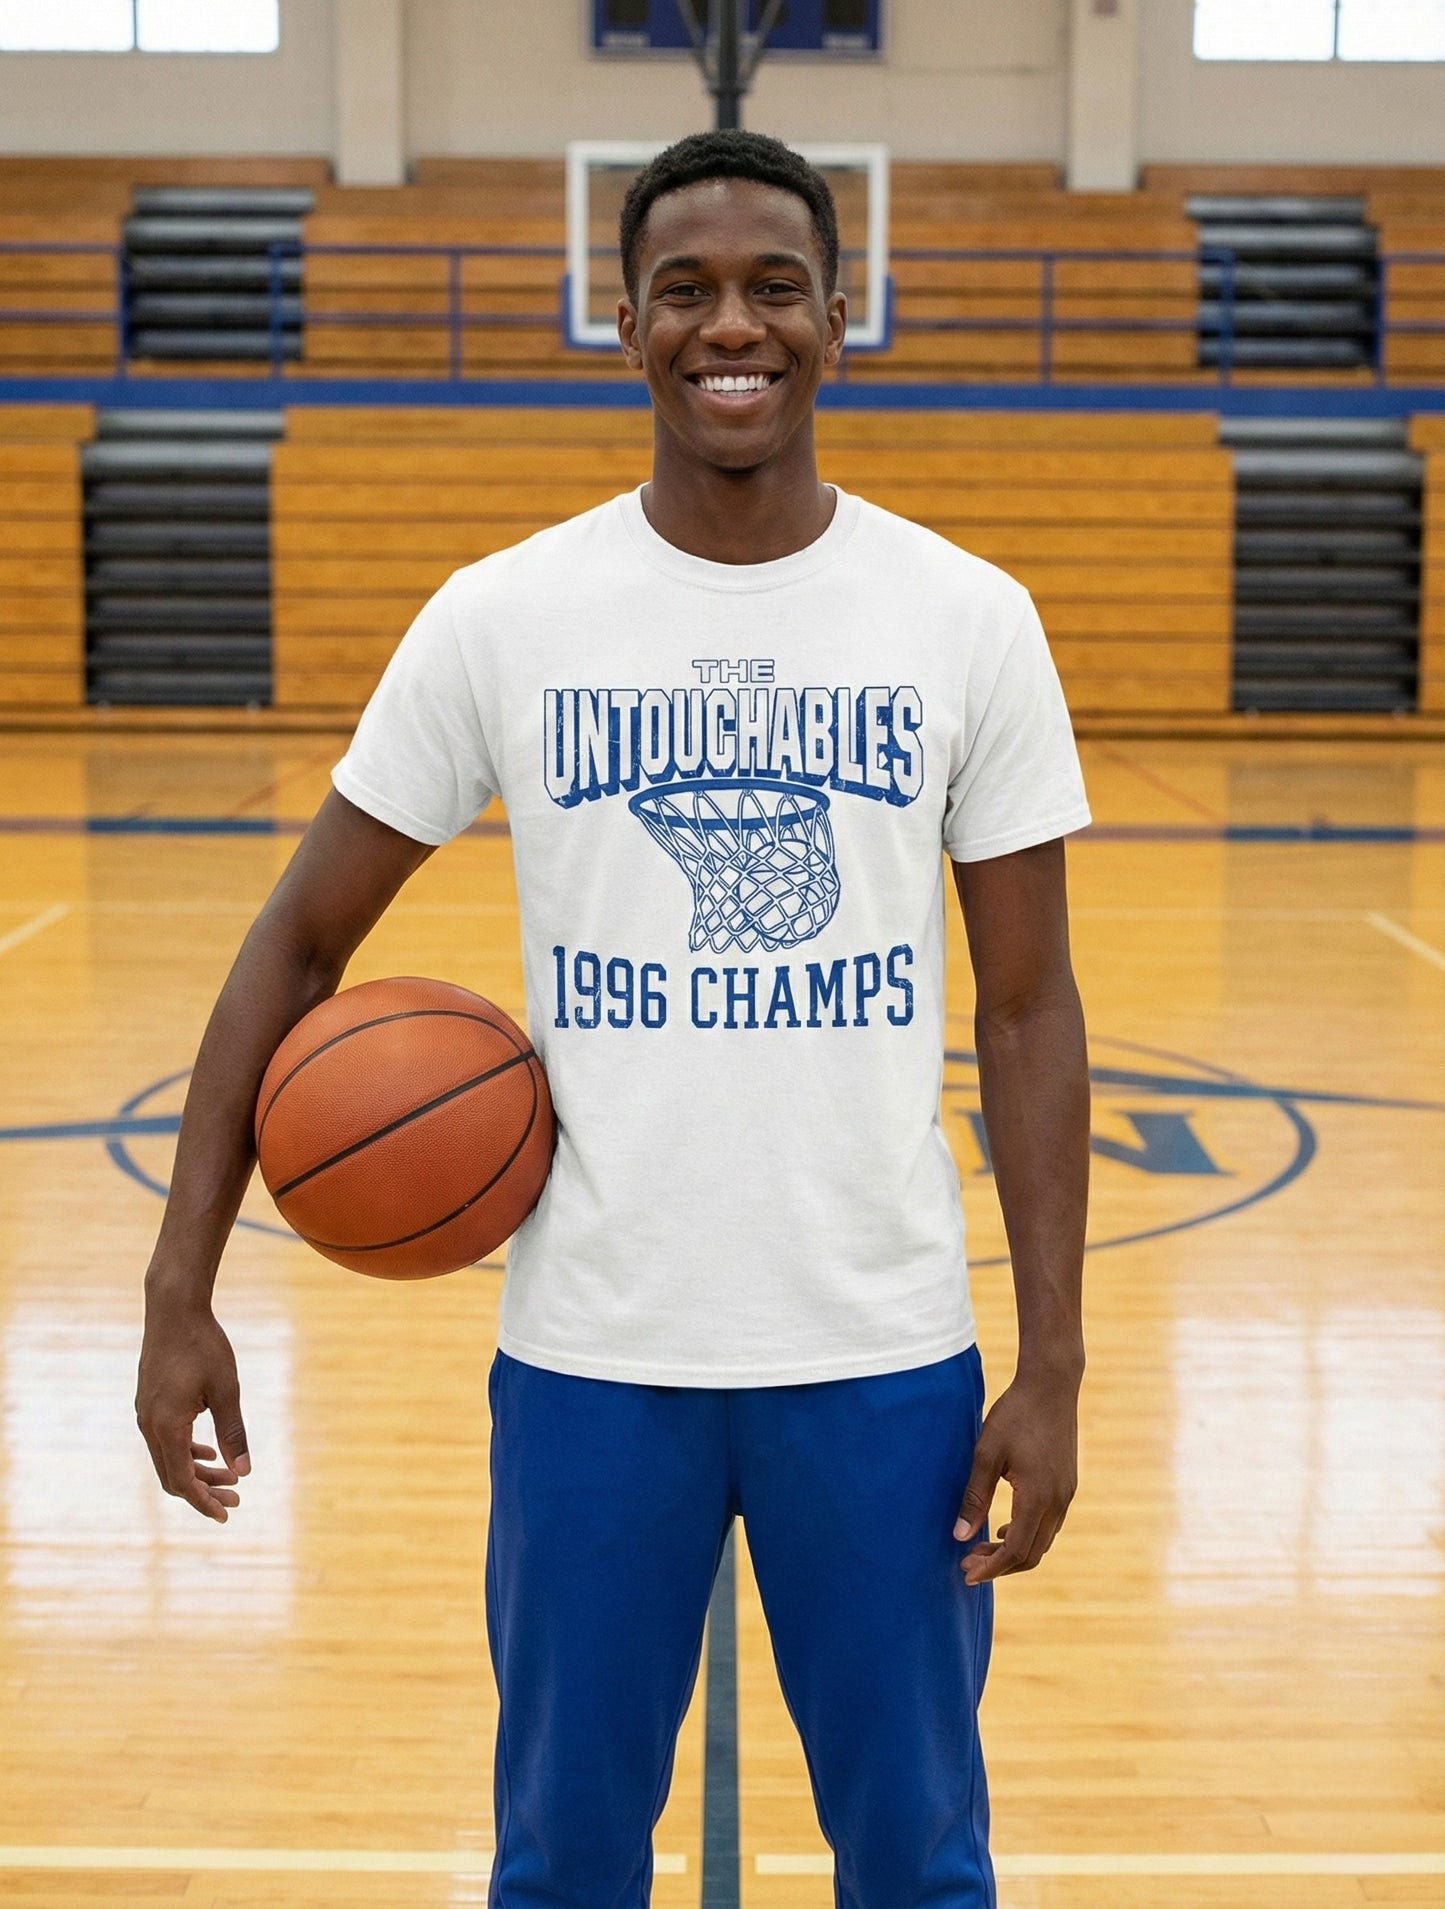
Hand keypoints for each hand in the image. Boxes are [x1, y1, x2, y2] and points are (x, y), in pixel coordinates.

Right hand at [136, 1300, 249, 1522]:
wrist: (174, 1310)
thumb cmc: (204, 1346)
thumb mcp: (227, 1390)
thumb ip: (233, 1433)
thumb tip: (243, 1472)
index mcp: (167, 1426)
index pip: (182, 1481)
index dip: (203, 1502)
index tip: (227, 1514)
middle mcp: (149, 1425)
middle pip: (173, 1475)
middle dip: (203, 1492)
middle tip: (236, 1499)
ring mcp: (146, 1414)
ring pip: (168, 1458)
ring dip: (196, 1472)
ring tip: (229, 1478)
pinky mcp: (149, 1403)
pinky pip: (165, 1440)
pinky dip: (186, 1452)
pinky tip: (208, 1452)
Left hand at [953, 1369, 1078, 1584]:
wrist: (1051, 1386)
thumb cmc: (1015, 1415)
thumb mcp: (986, 1454)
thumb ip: (974, 1496)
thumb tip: (959, 1536)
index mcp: (1037, 1497)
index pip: (1016, 1550)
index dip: (991, 1568)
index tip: (967, 1574)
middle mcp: (1058, 1502)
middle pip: (1032, 1554)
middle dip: (1000, 1565)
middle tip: (968, 1562)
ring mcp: (1066, 1494)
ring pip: (1043, 1541)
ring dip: (1014, 1551)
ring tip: (982, 1547)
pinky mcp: (1067, 1485)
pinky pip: (1049, 1524)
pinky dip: (1027, 1534)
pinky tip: (1004, 1526)